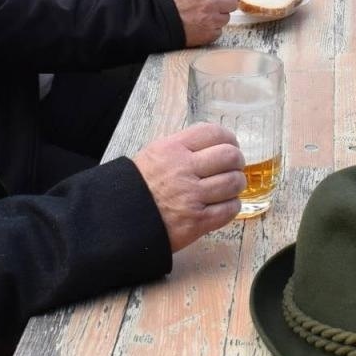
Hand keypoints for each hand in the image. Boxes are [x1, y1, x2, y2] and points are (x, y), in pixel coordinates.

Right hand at [132, 122, 246, 250]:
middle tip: (233, 168)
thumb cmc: (137, 187)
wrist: (119, 220)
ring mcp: (191, 197)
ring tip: (229, 188)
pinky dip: (232, 206)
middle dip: (237, 162)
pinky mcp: (196, 222)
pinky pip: (229, 210)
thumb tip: (214, 145)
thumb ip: (183, 147)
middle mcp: (184, 170)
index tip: (230, 146)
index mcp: (173, 149)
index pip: (214, 133)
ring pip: (234, 183)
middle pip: (230, 156)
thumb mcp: (154, 154)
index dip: (229, 139)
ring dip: (236, 185)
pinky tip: (224, 205)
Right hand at [164, 0, 240, 45]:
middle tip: (219, 4)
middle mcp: (211, 3)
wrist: (157, 19)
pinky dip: (213, 28)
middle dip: (227, 3)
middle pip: (233, 3)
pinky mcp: (209, 34)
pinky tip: (202, 24)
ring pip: (227, 17)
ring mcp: (211, 20)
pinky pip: (219, 30)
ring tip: (205, 15)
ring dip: (219, 16)